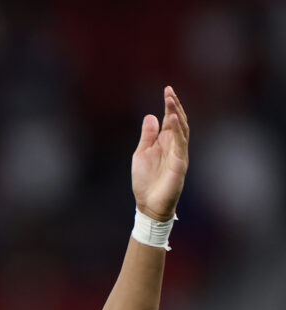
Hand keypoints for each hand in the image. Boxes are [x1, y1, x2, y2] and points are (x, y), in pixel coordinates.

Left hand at [132, 86, 188, 221]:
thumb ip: (147, 136)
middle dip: (174, 106)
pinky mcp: (180, 163)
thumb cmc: (145, 181)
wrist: (149, 204)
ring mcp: (179, 154)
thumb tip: (150, 115)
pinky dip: (178, 131)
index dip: (169, 105)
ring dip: (177, 114)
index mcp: (165, 143)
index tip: (167, 90)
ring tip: (171, 100)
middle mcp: (175, 146)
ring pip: (182, 129)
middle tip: (169, 91)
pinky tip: (174, 119)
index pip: (170, 120)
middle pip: (178, 121)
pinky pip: (181, 144)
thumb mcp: (142, 153)